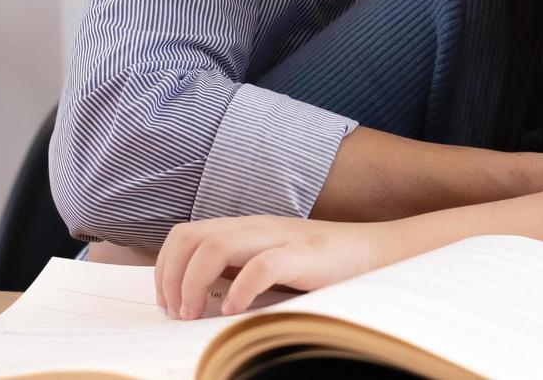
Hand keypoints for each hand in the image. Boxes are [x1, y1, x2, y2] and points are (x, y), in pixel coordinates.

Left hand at [154, 215, 404, 318]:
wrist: (377, 253)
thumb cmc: (322, 267)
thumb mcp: (270, 265)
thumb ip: (239, 272)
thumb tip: (200, 299)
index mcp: (244, 228)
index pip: (185, 234)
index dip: (166, 267)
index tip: (168, 302)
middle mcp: (255, 227)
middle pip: (190, 236)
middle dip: (171, 275)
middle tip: (178, 312)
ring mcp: (279, 238)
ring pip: (215, 245)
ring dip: (194, 282)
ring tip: (195, 313)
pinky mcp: (303, 255)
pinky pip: (260, 266)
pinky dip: (239, 289)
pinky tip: (234, 310)